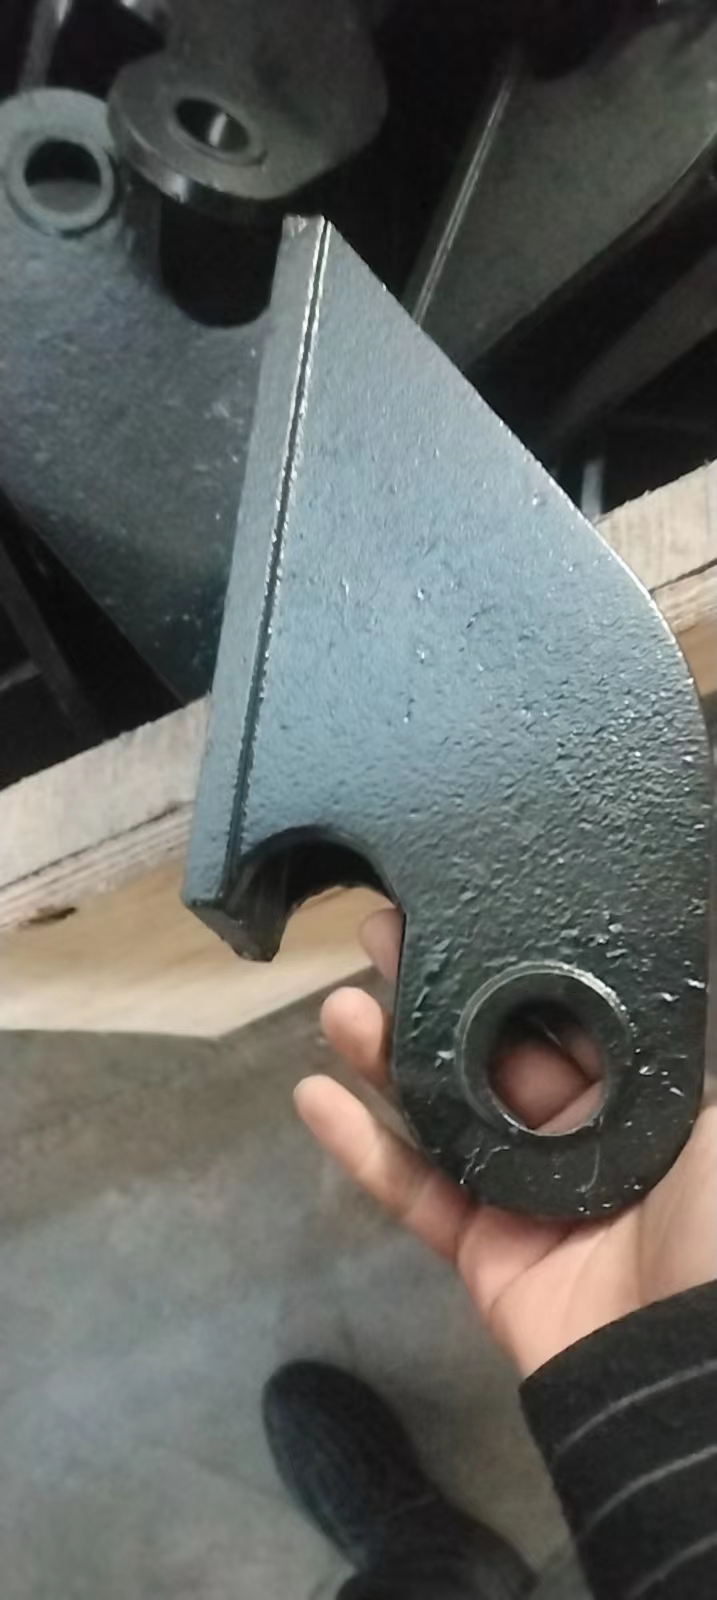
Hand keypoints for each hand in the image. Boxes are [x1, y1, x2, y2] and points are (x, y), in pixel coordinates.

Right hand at [295, 907, 716, 1377]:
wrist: (690, 1364)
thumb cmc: (713, 1227)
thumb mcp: (712, 1122)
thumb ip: (667, 1050)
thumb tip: (681, 959)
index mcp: (637, 1104)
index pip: (559, 1019)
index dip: (506, 966)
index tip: (458, 916)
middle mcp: (577, 1140)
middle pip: (488, 1055)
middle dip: (434, 994)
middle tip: (381, 933)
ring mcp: (523, 1195)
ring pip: (441, 1112)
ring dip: (386, 1058)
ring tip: (338, 1006)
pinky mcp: (480, 1251)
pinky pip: (414, 1189)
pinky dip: (361, 1147)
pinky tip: (315, 1096)